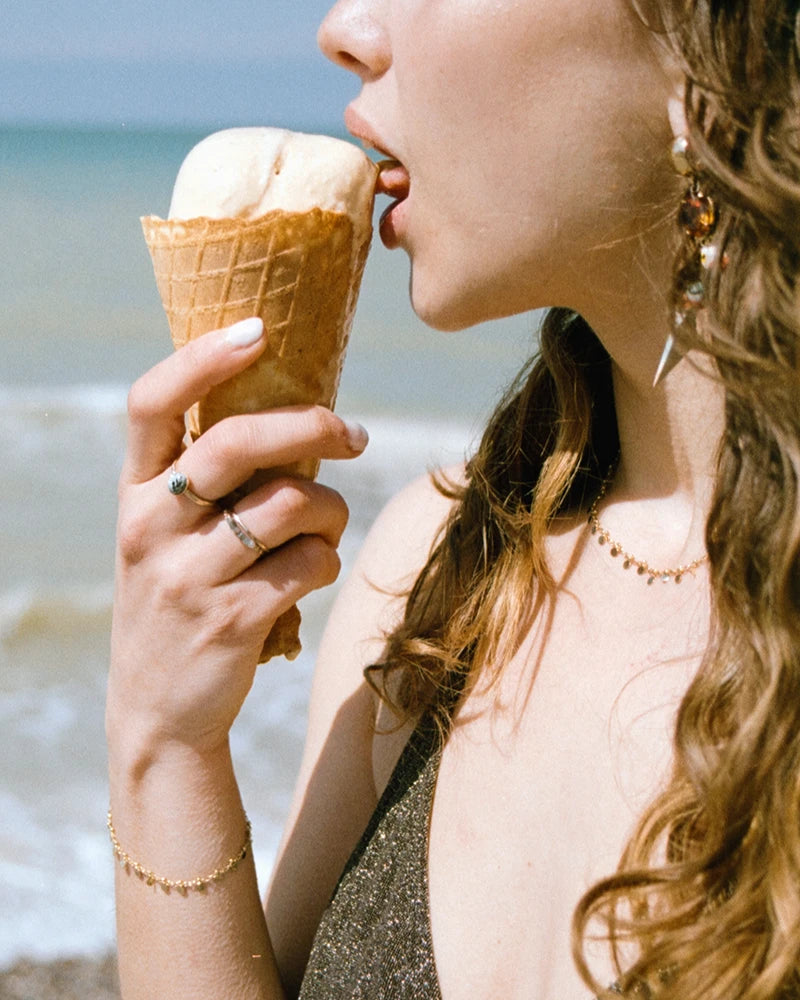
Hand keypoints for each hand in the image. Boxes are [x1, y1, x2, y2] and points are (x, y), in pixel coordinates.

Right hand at [107, 318, 367, 763]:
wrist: (158, 710)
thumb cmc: (180, 600)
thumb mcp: (167, 537)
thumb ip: (208, 482)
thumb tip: (304, 420)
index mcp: (133, 494)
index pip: (151, 403)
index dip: (203, 357)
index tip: (258, 329)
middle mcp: (149, 527)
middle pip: (237, 442)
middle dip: (311, 426)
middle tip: (355, 434)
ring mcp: (187, 577)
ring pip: (291, 504)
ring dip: (332, 511)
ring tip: (328, 527)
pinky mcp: (231, 620)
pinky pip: (311, 563)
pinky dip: (328, 561)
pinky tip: (313, 573)